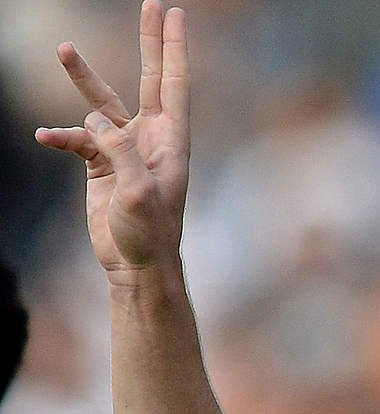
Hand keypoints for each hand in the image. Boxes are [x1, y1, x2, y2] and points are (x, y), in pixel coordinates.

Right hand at [34, 0, 188, 279]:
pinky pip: (77, 141)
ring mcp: (125, 150)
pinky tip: (45, 137)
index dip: (174, 49)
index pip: (175, 85)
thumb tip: (95, 121)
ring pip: (103, 104)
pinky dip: (61, 137)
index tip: (176, 15)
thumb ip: (120, 153)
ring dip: (84, 79)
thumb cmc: (150, 233)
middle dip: (150, 44)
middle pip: (151, 80)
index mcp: (171, 141)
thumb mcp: (138, 193)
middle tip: (152, 5)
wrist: (137, 264)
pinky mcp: (102, 165)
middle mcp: (151, 138)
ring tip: (64, 49)